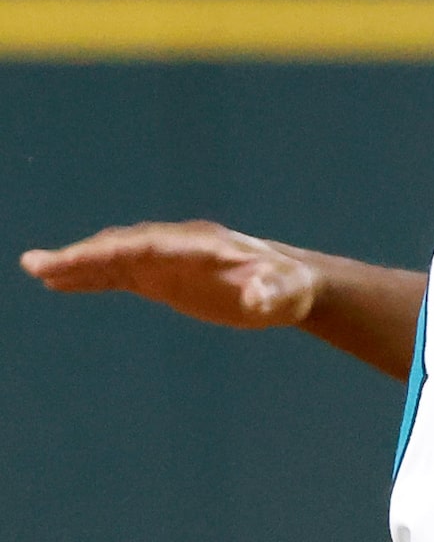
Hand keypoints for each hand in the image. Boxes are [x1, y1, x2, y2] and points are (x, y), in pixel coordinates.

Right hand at [20, 220, 317, 326]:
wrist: (290, 284)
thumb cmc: (290, 287)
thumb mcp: (287, 293)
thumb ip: (270, 293)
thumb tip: (255, 298)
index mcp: (203, 245)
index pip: (150, 244)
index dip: (114, 251)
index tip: (79, 260)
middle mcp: (178, 245)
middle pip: (122, 246)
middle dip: (82, 255)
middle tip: (38, 265)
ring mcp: (166, 258)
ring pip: (114, 256)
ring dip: (75, 263)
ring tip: (34, 269)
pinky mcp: (162, 276)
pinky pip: (118, 274)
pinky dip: (89, 276)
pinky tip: (57, 282)